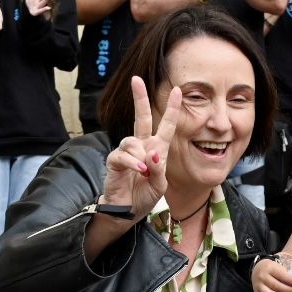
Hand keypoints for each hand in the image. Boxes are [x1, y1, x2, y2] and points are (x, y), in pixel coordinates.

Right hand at [100, 76, 178, 215]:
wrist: (127, 211)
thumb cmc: (144, 197)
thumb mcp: (159, 185)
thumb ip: (159, 169)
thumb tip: (152, 153)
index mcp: (156, 149)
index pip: (165, 125)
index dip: (171, 109)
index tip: (176, 90)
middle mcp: (141, 146)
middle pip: (140, 117)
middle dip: (139, 98)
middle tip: (136, 80)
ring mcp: (126, 152)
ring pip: (133, 141)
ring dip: (140, 157)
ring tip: (143, 172)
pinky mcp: (114, 161)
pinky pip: (123, 155)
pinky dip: (133, 163)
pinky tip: (138, 171)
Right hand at [252, 254, 291, 291]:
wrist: (257, 269)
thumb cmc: (272, 269)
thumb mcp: (278, 267)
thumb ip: (285, 275)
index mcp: (269, 268)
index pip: (280, 275)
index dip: (290, 280)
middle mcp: (262, 277)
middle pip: (275, 285)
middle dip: (287, 290)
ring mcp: (258, 286)